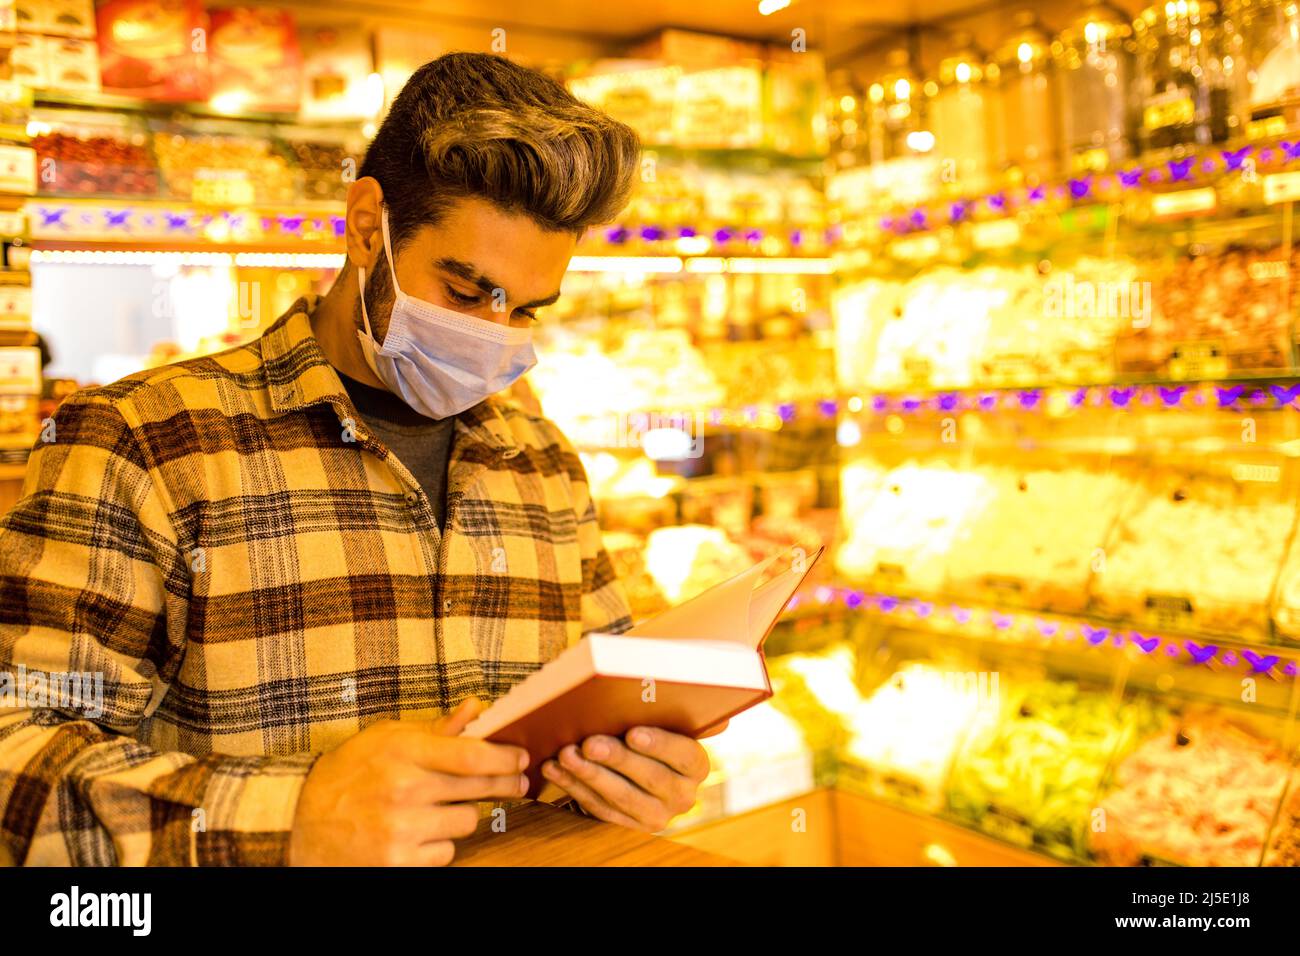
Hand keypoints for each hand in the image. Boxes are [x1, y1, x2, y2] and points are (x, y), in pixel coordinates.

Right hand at [288, 697, 529, 865]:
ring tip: (438, 807)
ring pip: (467, 821)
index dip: (504, 757)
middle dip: (503, 784)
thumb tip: (476, 707)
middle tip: (515, 781)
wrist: (300, 826)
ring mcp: (402, 829)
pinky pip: (447, 852)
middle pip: (479, 789)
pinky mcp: (399, 862)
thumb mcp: (385, 739)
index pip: (471, 755)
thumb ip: (434, 728)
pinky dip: (439, 843)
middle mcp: (404, 790)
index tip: (520, 757)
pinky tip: (419, 832)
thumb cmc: (347, 774)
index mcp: (401, 753)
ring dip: (462, 814)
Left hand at [539, 725, 715, 832]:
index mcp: (697, 766)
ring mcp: (657, 815)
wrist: (642, 770)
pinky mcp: (630, 827)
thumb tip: (712, 711)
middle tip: (589, 744)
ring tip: (566, 755)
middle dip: (616, 759)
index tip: (632, 733)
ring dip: (589, 775)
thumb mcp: (667, 723)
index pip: (685, 755)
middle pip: (650, 777)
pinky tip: (556, 770)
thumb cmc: (650, 733)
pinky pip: (600, 808)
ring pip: (621, 796)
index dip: (659, 744)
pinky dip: (574, 788)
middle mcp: (683, 795)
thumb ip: (676, 712)